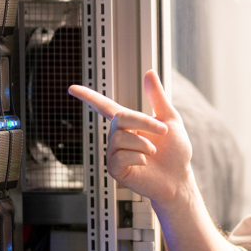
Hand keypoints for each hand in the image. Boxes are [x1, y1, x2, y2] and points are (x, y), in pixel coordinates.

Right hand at [68, 71, 193, 207]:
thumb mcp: (170, 120)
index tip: (72, 88)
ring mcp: (115, 153)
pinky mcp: (116, 169)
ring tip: (153, 152)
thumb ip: (158, 97)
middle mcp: (118, 137)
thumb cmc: (175, 152)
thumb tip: (150, 72)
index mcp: (130, 124)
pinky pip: (120, 157)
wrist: (179, 178)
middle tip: (163, 131)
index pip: (105, 106)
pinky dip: (138, 157)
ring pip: (120, 138)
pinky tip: (144, 163)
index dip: (89, 97)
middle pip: (120, 119)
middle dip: (144, 122)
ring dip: (144, 143)